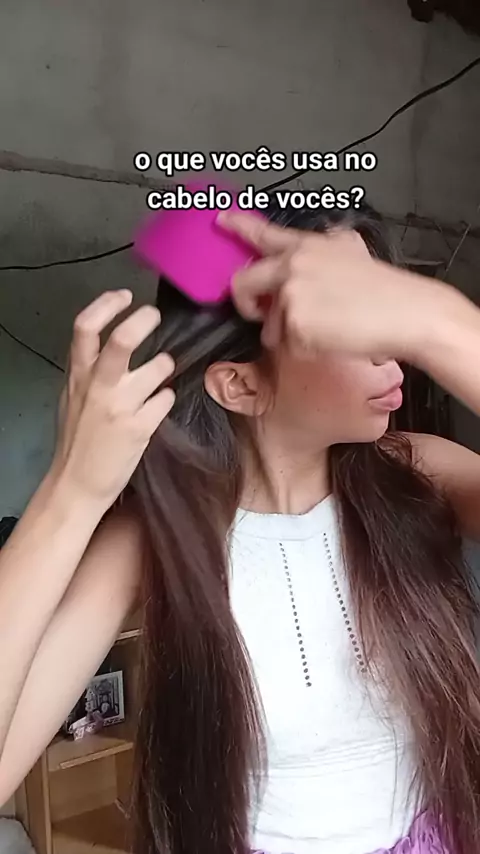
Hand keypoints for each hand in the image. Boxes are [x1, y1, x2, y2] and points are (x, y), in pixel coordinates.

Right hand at [50, 290, 174, 507]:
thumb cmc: (76, 440)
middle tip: (156, 316)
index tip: (125, 295)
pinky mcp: (140, 428)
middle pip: (123, 340)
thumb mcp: (72, 397)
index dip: (107, 304)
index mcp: (78, 376)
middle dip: (144, 320)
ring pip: (158, 367)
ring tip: (162, 373)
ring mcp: (121, 407)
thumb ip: (88, 370)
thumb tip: (110, 343)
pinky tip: (159, 405)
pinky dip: (166, 398)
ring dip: (166, 365)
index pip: (85, 327)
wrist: (76, 484)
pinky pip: (166, 399)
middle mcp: (98, 387)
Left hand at [218, 211, 437, 360]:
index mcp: (308, 247)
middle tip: (262, 313)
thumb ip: (324, 251)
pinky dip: (304, 350)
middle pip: (243, 284)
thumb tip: (305, 258)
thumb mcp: (354, 253)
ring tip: (324, 329)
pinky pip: (286, 346)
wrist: (407, 314)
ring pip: (268, 326)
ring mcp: (291, 294)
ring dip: (288, 335)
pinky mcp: (294, 323)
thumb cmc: (387, 293)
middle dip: (248, 304)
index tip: (220, 221)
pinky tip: (331, 339)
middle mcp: (294, 265)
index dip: (238, 227)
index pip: (264, 233)